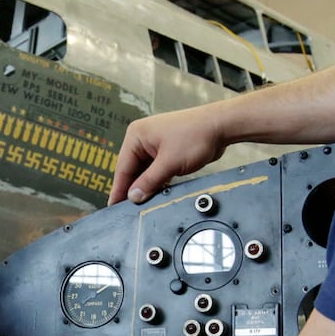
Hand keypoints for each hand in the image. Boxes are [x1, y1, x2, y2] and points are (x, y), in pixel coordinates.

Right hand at [108, 105, 229, 205]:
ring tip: (144, 203)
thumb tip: (134, 196)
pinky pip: (155, 170)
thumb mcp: (169, 163)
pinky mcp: (166, 151)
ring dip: (146, 186)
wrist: (220, 126)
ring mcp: (155, 145)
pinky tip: (157, 193)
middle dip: (134, 188)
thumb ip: (149, 182)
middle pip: (132, 170)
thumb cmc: (196, 135)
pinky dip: (156, 181)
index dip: (119, 189)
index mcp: (136, 135)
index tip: (114, 206)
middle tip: (130, 209)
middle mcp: (143, 138)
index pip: (122, 167)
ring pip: (144, 171)